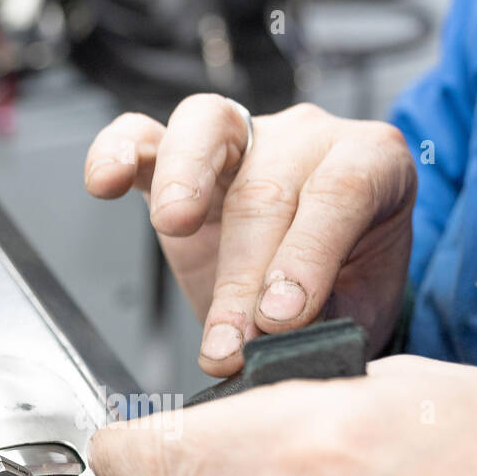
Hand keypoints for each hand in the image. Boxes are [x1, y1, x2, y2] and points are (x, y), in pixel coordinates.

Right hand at [83, 96, 415, 374]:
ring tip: (174, 225)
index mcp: (371, 162)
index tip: (282, 319)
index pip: (341, 193)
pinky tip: (105, 181)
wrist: (317, 288)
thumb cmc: (345, 287)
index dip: (307, 256)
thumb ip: (327, 319)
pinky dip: (118, 151)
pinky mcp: (178, 157)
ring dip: (186, 179)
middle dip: (243, 273)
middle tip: (232, 341)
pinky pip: (143, 135)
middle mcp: (306, 137)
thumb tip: (279, 347)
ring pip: (208, 129)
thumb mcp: (358, 309)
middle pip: (269, 186)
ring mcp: (242, 137)